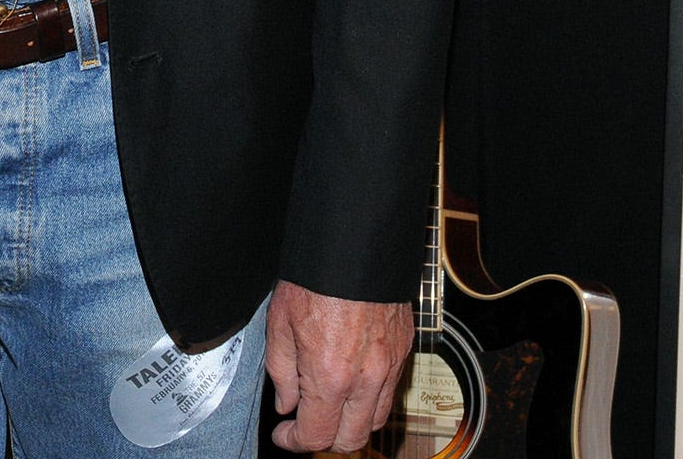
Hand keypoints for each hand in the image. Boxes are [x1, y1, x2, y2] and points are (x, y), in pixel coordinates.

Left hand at [264, 280, 411, 452]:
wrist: (353, 244)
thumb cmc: (315, 277)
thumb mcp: (279, 323)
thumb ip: (281, 371)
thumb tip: (287, 403)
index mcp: (329, 376)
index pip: (316, 436)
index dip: (294, 441)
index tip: (285, 434)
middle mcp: (364, 379)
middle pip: (351, 440)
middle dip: (324, 439)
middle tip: (305, 423)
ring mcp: (389, 366)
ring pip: (374, 422)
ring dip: (350, 423)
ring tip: (329, 405)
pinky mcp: (403, 350)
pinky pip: (390, 393)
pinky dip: (370, 399)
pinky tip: (352, 381)